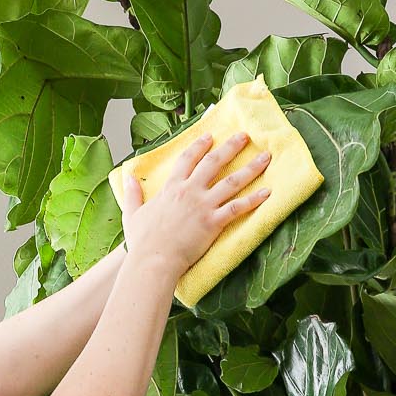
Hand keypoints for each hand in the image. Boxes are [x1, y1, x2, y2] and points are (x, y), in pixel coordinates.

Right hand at [118, 129, 270, 281]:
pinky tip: (267, 192)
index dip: (199, 146)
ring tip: (265, 157)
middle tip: (244, 137)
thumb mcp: (132, 213)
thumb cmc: (143, 241)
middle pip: (214, 163)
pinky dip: (254, 200)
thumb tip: (128, 178)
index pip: (187, 159)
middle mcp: (190, 191)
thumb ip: (133, 194)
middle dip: (230, 147)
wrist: (154, 259)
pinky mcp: (213, 222)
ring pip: (232, 181)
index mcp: (171, 188)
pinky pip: (238, 207)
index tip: (210, 136)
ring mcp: (203, 205)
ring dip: (251, 168)